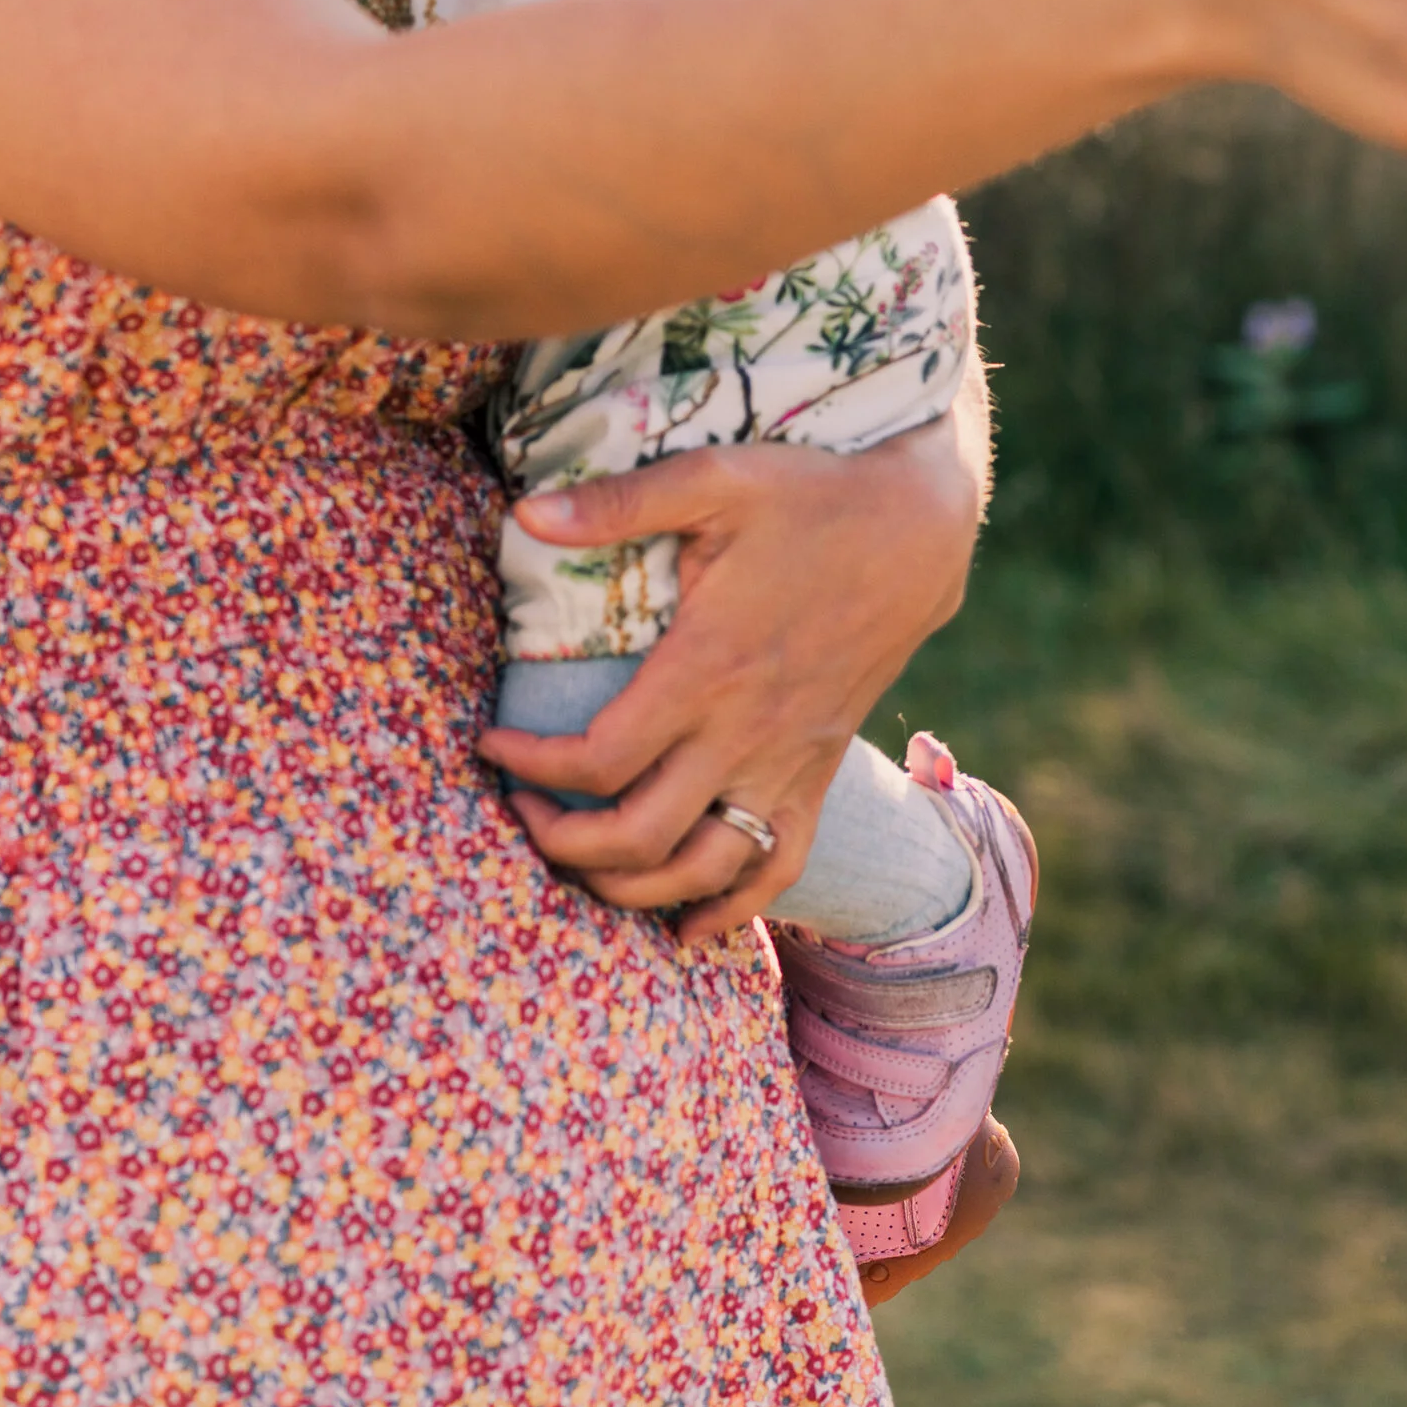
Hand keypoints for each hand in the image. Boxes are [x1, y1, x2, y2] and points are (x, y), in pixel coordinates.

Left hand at [477, 405, 986, 941]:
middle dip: (562, 842)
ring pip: (703, 871)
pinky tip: (683, 927)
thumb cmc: (810, 496)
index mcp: (708, 668)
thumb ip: (617, 503)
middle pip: (639, 838)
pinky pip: (778, 868)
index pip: (599, 758)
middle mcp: (747, 733)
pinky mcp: (820, 772)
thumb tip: (524, 514)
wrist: (917, 529)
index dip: (530, 768)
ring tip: (578, 860)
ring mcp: (789, 763)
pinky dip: (728, 911)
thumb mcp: (713, 479)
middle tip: (519, 810)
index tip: (489, 746)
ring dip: (629, 887)